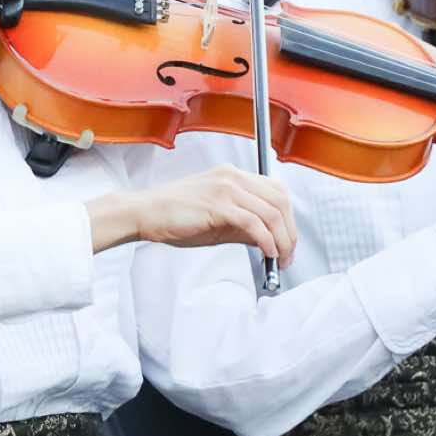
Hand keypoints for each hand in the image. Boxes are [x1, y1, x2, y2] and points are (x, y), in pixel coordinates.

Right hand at [87, 164, 296, 268]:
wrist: (145, 214)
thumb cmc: (176, 217)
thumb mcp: (217, 220)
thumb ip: (244, 226)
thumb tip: (269, 240)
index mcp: (233, 176)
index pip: (277, 191)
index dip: (289, 218)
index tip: (288, 241)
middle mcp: (233, 177)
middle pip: (280, 200)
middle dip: (290, 231)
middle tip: (289, 255)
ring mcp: (226, 188)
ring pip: (271, 212)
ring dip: (282, 239)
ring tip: (280, 259)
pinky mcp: (218, 205)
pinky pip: (254, 223)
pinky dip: (266, 241)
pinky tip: (267, 253)